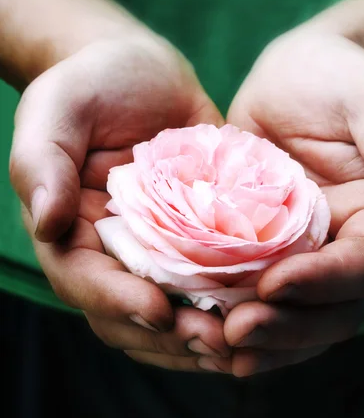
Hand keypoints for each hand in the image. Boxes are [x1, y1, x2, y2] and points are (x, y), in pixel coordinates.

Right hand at [11, 35, 230, 370]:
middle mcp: (113, 254)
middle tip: (218, 343)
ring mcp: (157, 253)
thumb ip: (41, 162)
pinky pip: (211, 287)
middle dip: (172, 338)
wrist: (141, 73)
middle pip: (131, 317)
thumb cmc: (91, 85)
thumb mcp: (57, 109)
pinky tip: (267, 311)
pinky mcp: (198, 242)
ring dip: (206, 339)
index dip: (118, 304)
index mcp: (72, 233)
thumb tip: (46, 221)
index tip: (158, 313)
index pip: (85, 283)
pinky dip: (233, 307)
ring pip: (173, 316)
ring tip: (247, 344)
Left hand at [226, 30, 363, 376]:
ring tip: (212, 344)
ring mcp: (298, 252)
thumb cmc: (341, 78)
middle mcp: (339, 247)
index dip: (323, 285)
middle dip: (286, 329)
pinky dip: (229, 315)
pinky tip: (198, 327)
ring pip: (291, 316)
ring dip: (258, 340)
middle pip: (328, 312)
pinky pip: (249, 293)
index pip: (362, 269)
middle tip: (236, 333)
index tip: (275, 284)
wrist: (293, 74)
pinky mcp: (256, 247)